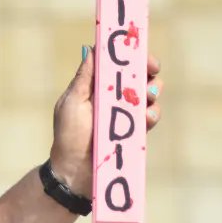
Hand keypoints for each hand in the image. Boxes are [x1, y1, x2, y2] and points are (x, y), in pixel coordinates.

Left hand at [49, 47, 162, 195]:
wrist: (75, 173)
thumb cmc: (68, 135)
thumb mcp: (72, 102)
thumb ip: (84, 78)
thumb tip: (92, 49)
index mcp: (96, 86)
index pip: (116, 64)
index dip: (129, 55)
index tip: (140, 52)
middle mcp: (112, 97)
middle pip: (136, 76)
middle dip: (147, 72)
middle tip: (151, 73)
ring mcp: (125, 115)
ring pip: (147, 95)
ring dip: (151, 91)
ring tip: (147, 97)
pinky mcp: (135, 132)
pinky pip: (150, 117)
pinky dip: (152, 113)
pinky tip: (147, 118)